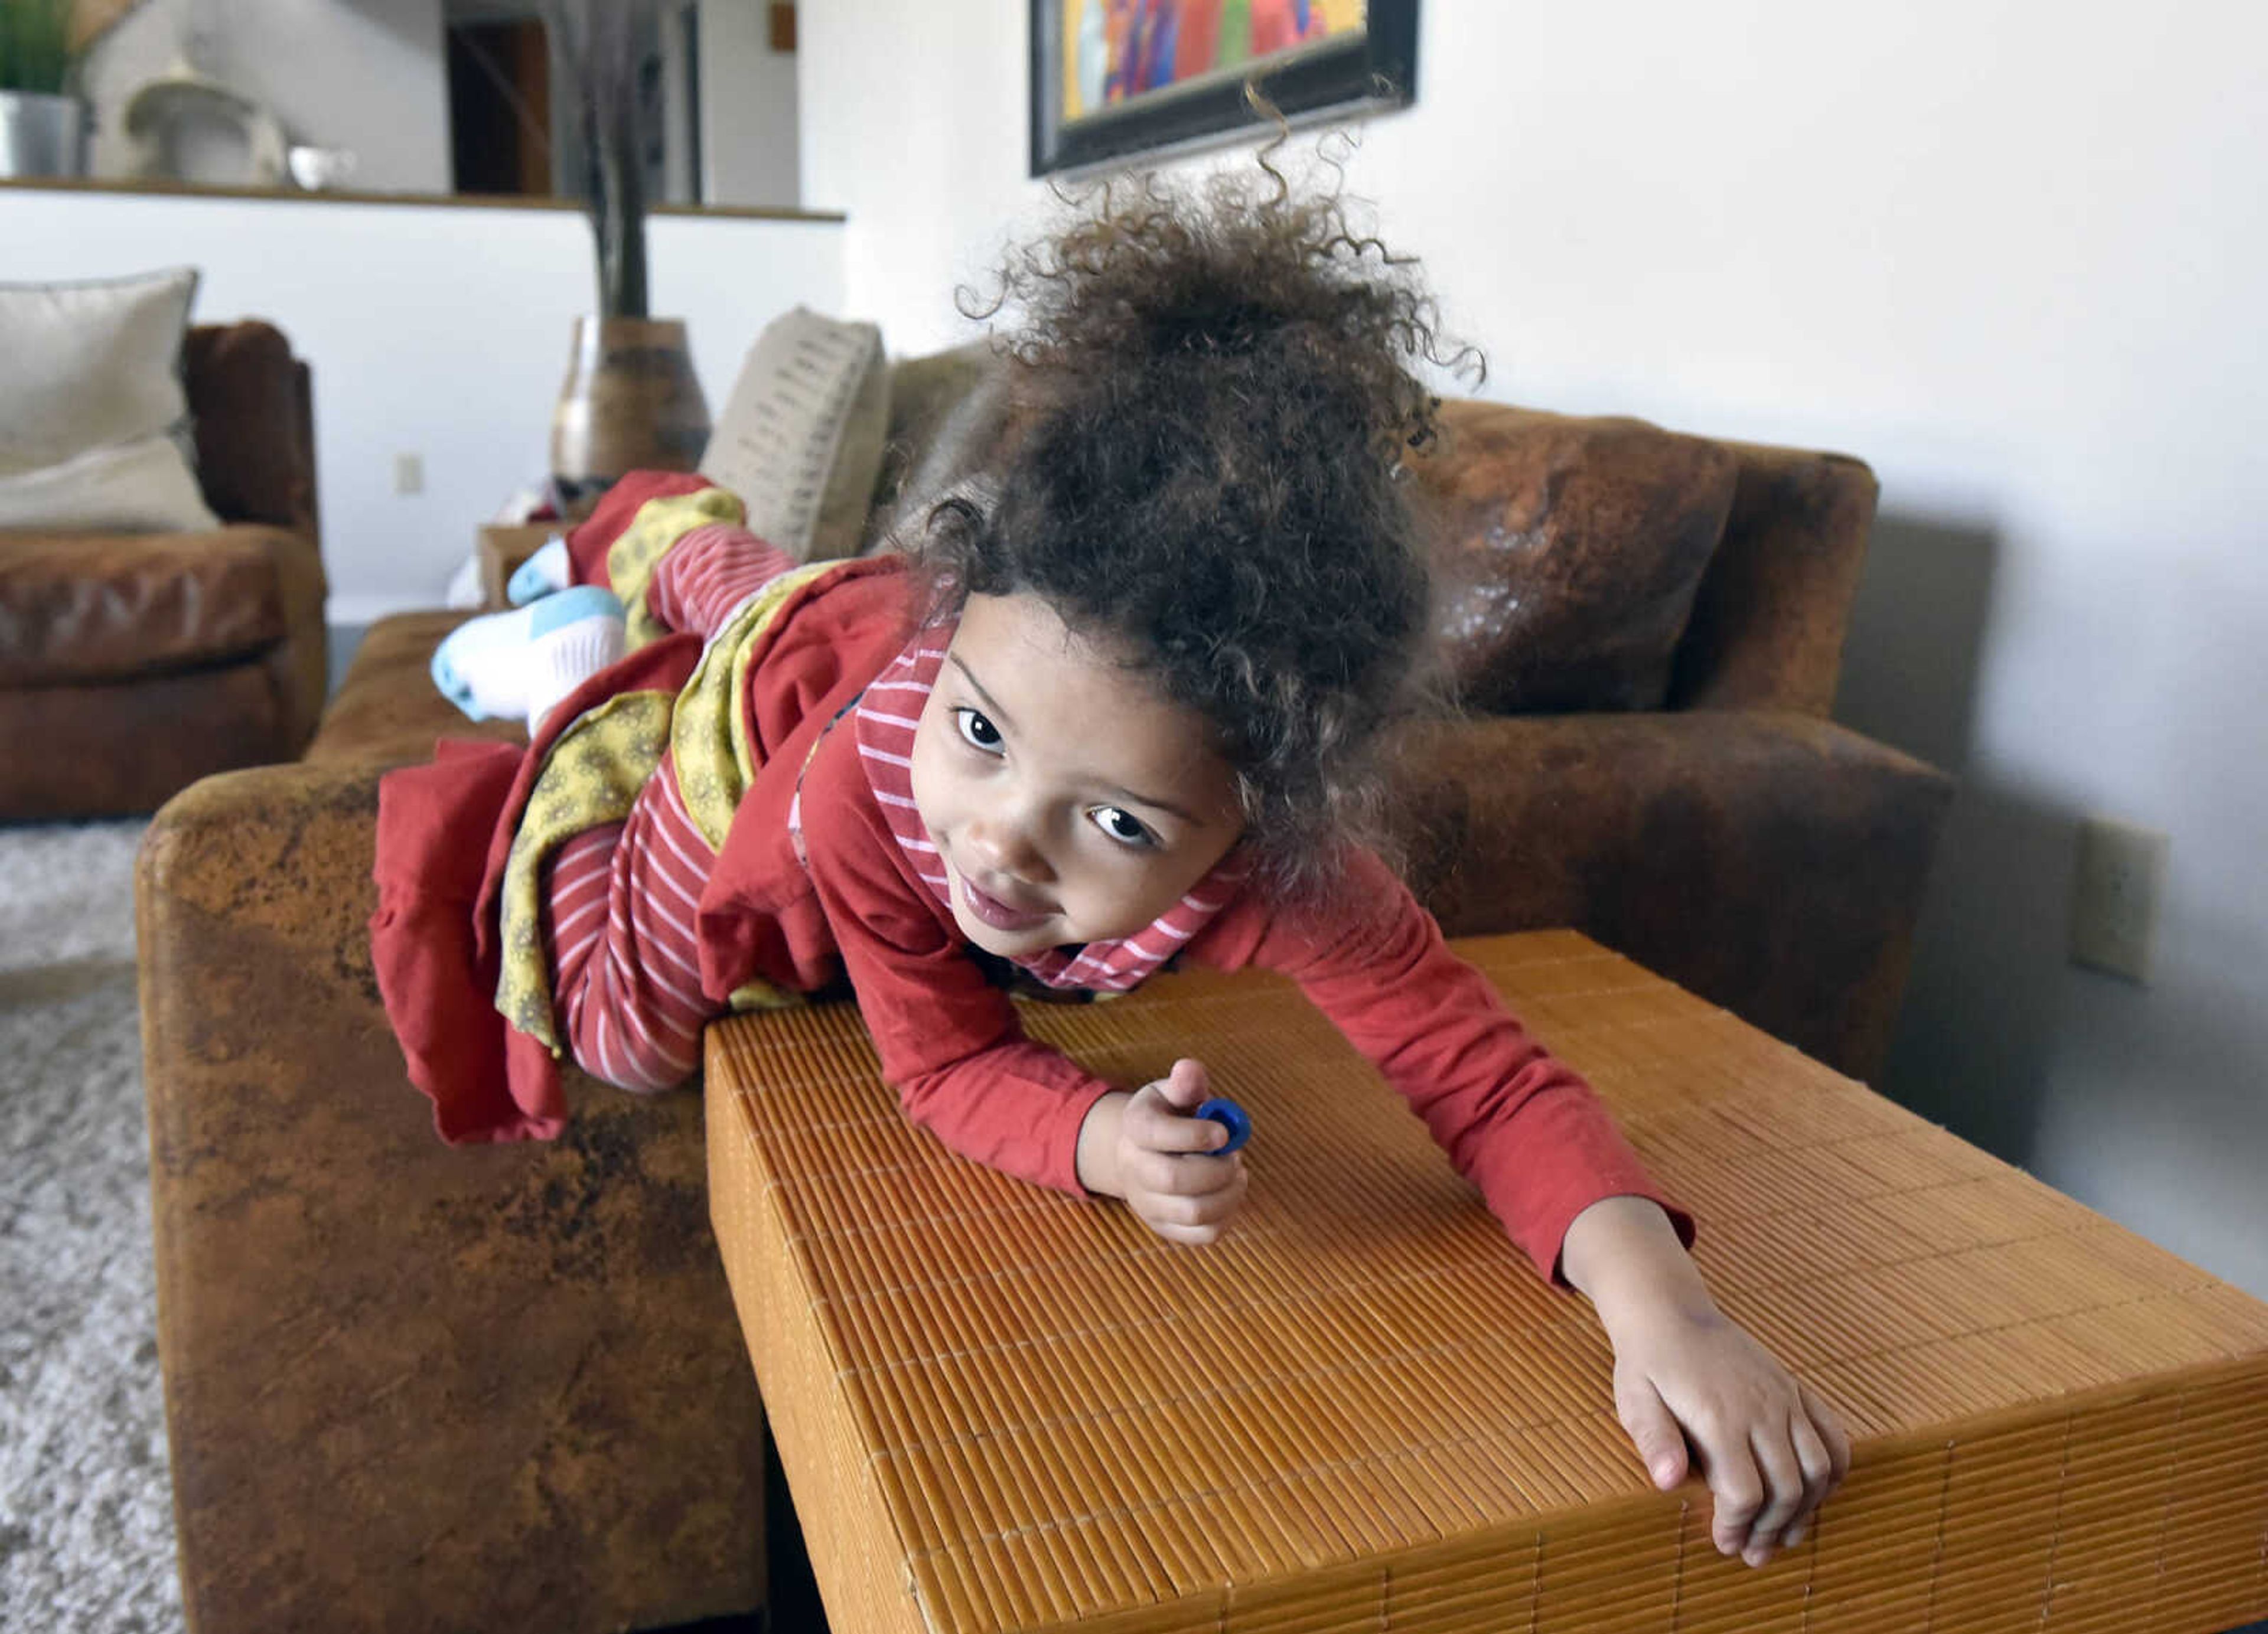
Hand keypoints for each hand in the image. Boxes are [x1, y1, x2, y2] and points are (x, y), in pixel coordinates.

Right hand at [1075, 1058, 1247, 1244]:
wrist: (1145, 1152)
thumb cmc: (1170, 1116)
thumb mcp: (1174, 1092)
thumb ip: (1187, 1082)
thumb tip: (1190, 1070)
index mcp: (1135, 1127)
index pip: (1156, 1134)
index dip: (1195, 1135)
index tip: (1224, 1133)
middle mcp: (1133, 1168)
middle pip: (1173, 1179)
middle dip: (1216, 1170)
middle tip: (1235, 1158)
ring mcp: (1147, 1203)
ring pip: (1193, 1212)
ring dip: (1228, 1194)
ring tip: (1236, 1174)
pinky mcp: (1165, 1227)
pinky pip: (1202, 1235)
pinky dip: (1227, 1217)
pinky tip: (1229, 1194)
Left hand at [1561, 1196, 1849, 1566]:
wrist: (1672, 1313)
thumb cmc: (1648, 1363)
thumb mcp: (1634, 1399)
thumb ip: (1652, 1439)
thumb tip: (1667, 1482)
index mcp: (1720, 1416)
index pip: (1745, 1492)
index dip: (1738, 1526)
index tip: (1725, 1544)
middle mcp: (1762, 1408)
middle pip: (1787, 1487)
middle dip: (1772, 1529)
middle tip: (1753, 1553)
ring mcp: (1784, 1397)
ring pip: (1818, 1467)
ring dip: (1806, 1509)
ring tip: (1785, 1536)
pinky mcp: (1796, 1389)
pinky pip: (1834, 1435)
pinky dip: (1834, 1471)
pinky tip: (1817, 1495)